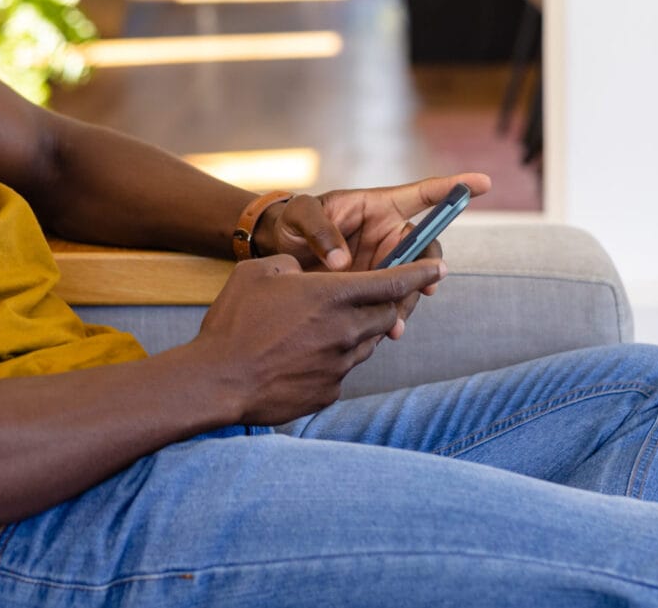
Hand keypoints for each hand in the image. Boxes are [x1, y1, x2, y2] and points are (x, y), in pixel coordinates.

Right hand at [191, 254, 445, 424]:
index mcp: (333, 296)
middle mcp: (346, 332)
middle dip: (387, 305)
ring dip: (357, 331)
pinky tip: (301, 356)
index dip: (420, 272)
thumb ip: (294, 266)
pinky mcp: (329, 392)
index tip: (440, 267)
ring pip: (366, 344)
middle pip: (387, 315)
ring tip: (323, 327)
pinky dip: (333, 359)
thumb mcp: (259, 271)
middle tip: (372, 298)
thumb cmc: (234, 321)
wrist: (217, 380)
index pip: (394, 282)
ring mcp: (340, 366)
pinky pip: (343, 370)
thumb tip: (306, 274)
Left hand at [257, 172, 490, 336]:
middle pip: (425, 249)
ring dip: (408, 300)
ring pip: (412, 281)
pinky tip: (384, 332)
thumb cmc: (292, 223)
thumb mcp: (300, 217)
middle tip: (425, 288)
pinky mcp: (373, 287)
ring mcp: (383, 262)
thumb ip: (320, 232)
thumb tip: (343, 264)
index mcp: (378, 206)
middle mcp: (388, 233)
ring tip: (393, 324)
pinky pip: (393, 301)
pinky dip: (392, 316)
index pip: (423, 194)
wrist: (278, 253)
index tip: (483, 182)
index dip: (453, 187)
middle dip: (429, 269)